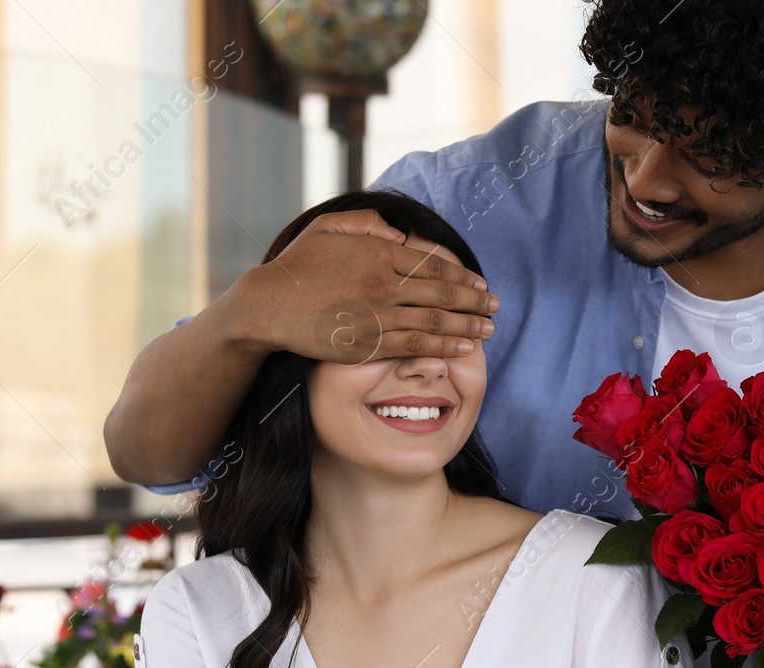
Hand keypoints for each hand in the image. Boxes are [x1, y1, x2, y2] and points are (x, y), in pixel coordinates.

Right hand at [225, 208, 498, 362]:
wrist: (268, 305)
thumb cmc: (297, 266)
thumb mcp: (328, 228)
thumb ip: (366, 223)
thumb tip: (399, 233)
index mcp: (378, 253)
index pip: (433, 265)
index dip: (463, 276)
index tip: (481, 284)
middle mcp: (383, 282)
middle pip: (443, 293)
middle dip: (475, 301)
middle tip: (496, 307)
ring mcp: (378, 314)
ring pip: (436, 321)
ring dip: (468, 326)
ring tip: (488, 330)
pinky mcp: (369, 343)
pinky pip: (416, 345)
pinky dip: (444, 346)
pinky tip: (462, 348)